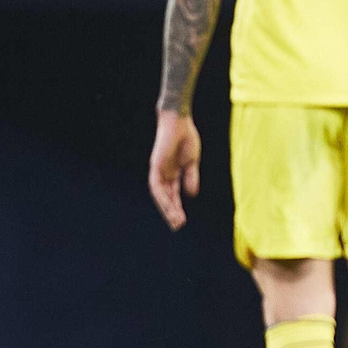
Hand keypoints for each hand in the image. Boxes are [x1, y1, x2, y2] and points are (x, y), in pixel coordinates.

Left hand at [149, 110, 200, 230]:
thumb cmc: (186, 137)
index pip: (173, 194)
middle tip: (177, 227)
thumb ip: (191, 177)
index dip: (176, 207)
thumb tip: (191, 195)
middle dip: (171, 212)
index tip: (182, 221)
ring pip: (160, 195)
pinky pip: (157, 185)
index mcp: (173, 173)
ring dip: (167, 208)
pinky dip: (162, 196)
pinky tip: (170, 206)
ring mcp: (158, 170)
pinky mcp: (156, 165)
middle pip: (166, 197)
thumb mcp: (191, 161)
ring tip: (175, 221)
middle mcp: (164, 174)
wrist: (179, 121)